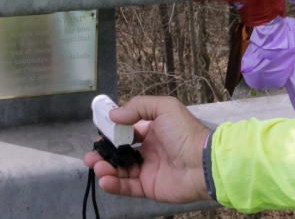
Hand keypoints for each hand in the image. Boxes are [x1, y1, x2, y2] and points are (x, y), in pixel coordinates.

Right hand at [83, 95, 211, 204]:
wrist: (203, 163)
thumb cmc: (185, 133)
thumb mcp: (164, 108)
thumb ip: (137, 107)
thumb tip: (113, 115)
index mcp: (153, 130)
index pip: (127, 131)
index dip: (112, 132)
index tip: (98, 132)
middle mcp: (149, 150)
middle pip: (120, 152)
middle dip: (104, 153)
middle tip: (91, 154)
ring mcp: (148, 170)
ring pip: (121, 170)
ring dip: (105, 168)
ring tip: (95, 165)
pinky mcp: (149, 187)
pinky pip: (127, 187)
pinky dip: (114, 185)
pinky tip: (104, 179)